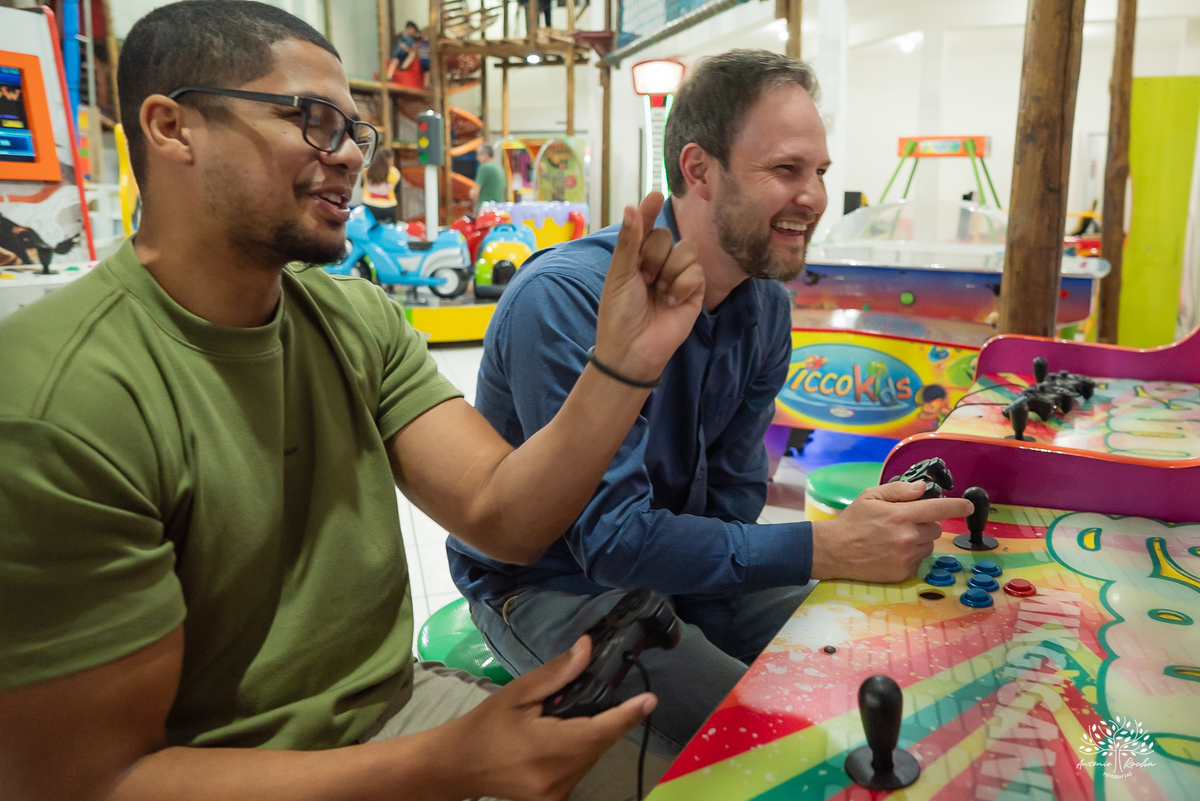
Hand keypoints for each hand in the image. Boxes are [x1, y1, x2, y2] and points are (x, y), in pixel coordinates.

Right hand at [433, 636, 655, 800]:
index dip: (627, 715)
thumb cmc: (485, 725)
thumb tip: (587, 649)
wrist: (458, 766)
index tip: (650, 699)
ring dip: (591, 734)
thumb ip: (557, 674)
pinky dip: (580, 748)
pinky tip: (562, 735)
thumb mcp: (518, 693)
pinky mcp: (556, 800)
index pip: (598, 731)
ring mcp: (557, 794)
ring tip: (564, 717)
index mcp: (545, 749)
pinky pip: (581, 767)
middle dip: (603, 718)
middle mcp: (557, 779)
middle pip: (598, 743)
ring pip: (592, 756)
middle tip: (584, 697)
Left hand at [593, 192, 704, 383]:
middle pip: (667, 236)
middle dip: (654, 255)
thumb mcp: (620, 274)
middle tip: (644, 279)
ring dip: (669, 270)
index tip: (655, 195)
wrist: (632, 349)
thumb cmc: (618, 313)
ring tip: (658, 292)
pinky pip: (696, 272)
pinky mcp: (694, 292)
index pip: (646, 227)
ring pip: (686, 250)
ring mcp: (677, 277)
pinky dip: (682, 285)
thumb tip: (632, 206)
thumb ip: (629, 241)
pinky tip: (670, 302)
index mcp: (636, 258)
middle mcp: (658, 264)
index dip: (650, 211)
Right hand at [810, 481, 975, 582]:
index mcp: (902, 515)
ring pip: (928, 545)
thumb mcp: (871, 496)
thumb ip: (899, 490)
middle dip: (925, 523)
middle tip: (904, 523)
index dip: (958, 506)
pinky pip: (918, 560)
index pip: (939, 509)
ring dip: (919, 540)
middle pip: (935, 528)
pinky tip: (891, 552)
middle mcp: (908, 537)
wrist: (833, 551)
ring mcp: (906, 557)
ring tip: (895, 539)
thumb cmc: (852, 521)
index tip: (968, 506)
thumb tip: (922, 488)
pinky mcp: (903, 573)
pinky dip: (910, 555)